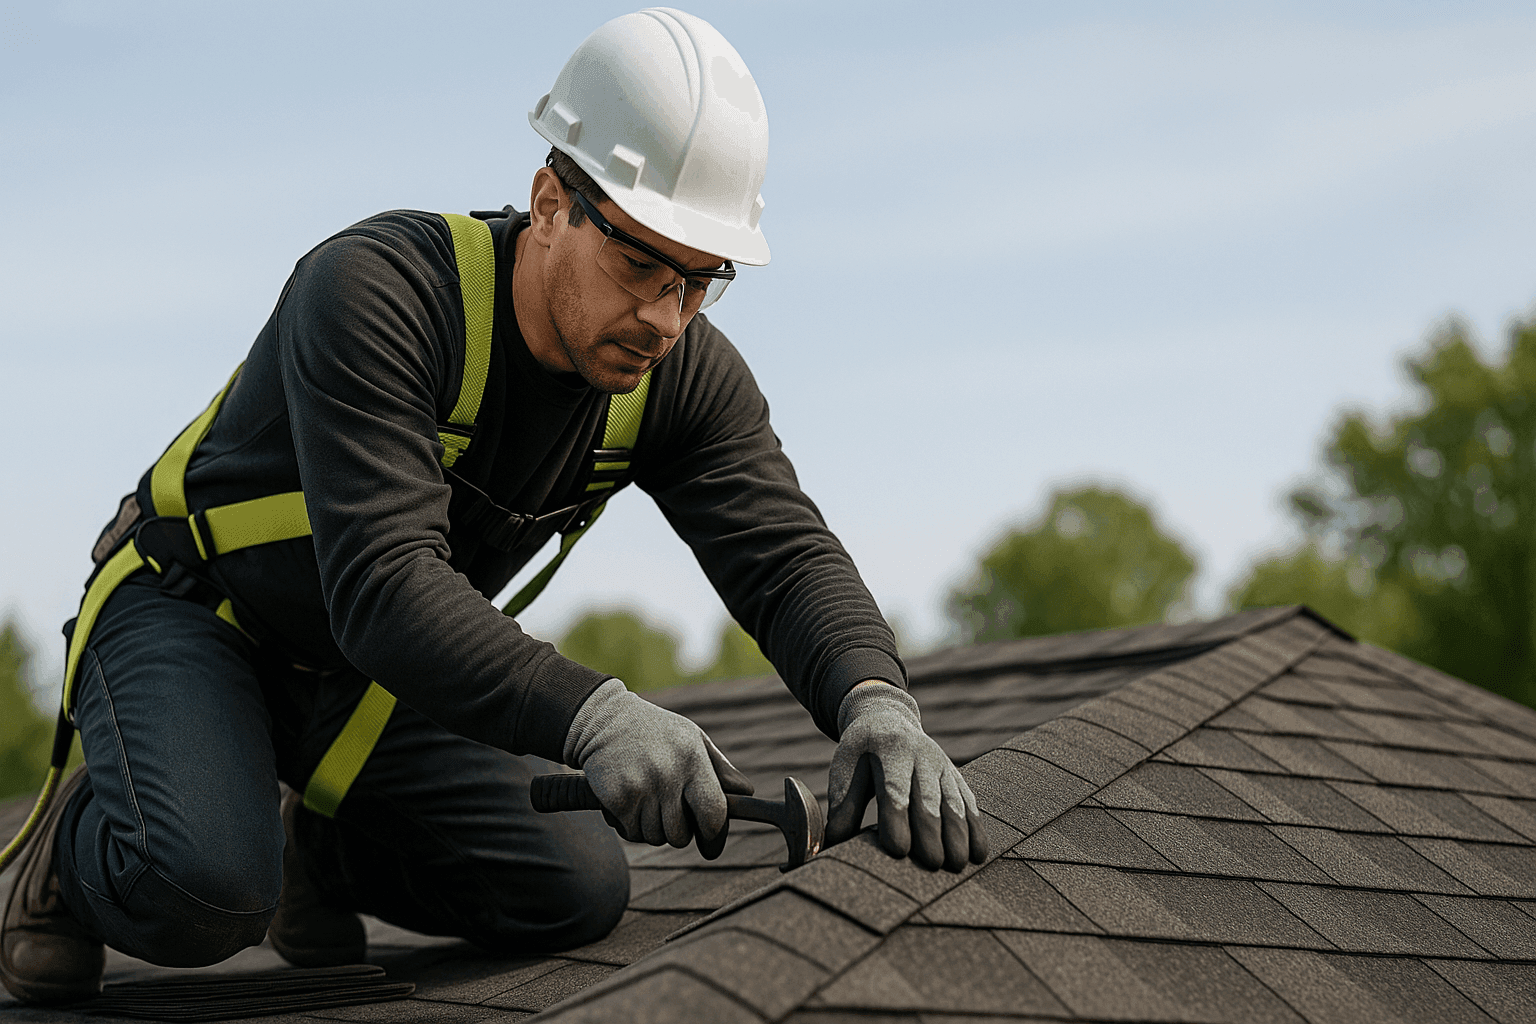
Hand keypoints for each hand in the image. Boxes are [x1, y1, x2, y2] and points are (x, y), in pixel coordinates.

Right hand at [563, 679, 752, 856]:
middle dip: (677, 831)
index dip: (715, 836)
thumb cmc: (656, 731)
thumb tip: (746, 794)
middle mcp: (668, 776)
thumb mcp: (693, 738)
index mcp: (693, 760)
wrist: (602, 720)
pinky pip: (631, 833)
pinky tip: (629, 800)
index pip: (713, 814)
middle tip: (669, 810)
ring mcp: (640, 789)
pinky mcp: (616, 800)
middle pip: (681, 835)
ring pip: (655, 838)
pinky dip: (631, 825)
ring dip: (652, 828)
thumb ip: (720, 769)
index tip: (711, 845)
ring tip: (647, 800)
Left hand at [825, 681, 987, 871]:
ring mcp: (942, 765)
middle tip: (932, 864)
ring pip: (953, 802)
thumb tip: (832, 844)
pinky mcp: (955, 775)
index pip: (894, 789)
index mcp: (889, 751)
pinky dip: (975, 827)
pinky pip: (968, 802)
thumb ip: (843, 805)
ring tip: (957, 865)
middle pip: (928, 799)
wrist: (888, 718)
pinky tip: (979, 853)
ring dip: (958, 834)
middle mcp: (921, 755)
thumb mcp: (845, 768)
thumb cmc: (862, 752)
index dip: (896, 820)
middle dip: (931, 833)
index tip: (897, 851)